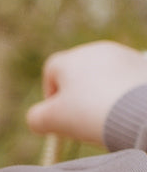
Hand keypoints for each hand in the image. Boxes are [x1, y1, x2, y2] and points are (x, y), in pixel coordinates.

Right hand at [26, 41, 146, 145]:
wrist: (139, 112)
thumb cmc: (90, 114)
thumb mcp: (51, 121)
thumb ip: (36, 118)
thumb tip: (37, 118)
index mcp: (70, 59)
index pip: (51, 71)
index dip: (51, 95)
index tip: (58, 116)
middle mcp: (95, 50)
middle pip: (79, 73)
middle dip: (78, 96)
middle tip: (83, 120)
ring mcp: (122, 55)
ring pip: (104, 75)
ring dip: (101, 94)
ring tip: (107, 117)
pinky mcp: (143, 65)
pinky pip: (125, 80)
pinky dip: (122, 93)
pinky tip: (124, 111)